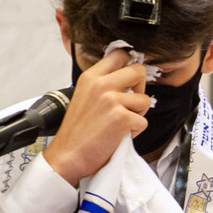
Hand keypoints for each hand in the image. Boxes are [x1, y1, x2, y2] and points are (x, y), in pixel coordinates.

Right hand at [43, 49, 150, 186]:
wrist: (67, 156)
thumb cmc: (76, 132)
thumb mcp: (84, 96)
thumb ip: (102, 85)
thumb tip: (127, 78)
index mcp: (91, 77)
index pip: (120, 55)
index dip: (129, 66)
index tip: (130, 78)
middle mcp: (101, 84)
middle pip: (139, 71)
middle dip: (140, 88)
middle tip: (129, 104)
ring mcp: (112, 100)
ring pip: (145, 100)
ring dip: (138, 114)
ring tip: (119, 124)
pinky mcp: (122, 117)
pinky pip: (143, 121)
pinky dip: (135, 132)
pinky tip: (118, 136)